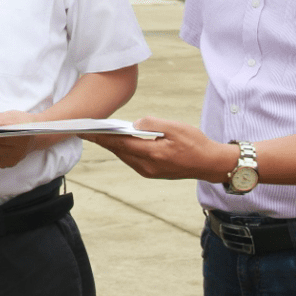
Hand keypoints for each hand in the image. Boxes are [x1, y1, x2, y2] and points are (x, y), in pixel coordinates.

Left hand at [88, 117, 231, 181]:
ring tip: (97, 134)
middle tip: (86, 130)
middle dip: (102, 140)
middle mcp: (148, 166)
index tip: (85, 131)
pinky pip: (131, 159)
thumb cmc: (196, 143)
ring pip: (124, 156)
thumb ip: (154, 123)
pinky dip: (122, 150)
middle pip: (119, 150)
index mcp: (153, 153)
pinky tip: (117, 142)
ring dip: (111, 145)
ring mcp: (149, 171)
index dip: (101, 137)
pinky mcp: (151, 172)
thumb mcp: (176, 127)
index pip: (120, 143)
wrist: (210, 164)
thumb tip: (135, 123)